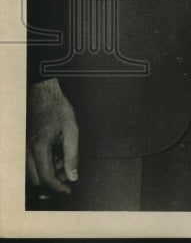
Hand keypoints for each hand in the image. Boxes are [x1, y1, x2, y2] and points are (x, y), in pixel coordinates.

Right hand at [26, 79, 78, 193]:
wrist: (45, 94)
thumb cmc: (58, 109)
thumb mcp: (71, 131)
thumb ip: (72, 155)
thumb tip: (73, 175)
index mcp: (39, 148)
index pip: (46, 178)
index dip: (58, 186)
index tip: (69, 189)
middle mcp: (28, 151)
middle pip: (37, 179)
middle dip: (53, 182)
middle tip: (68, 176)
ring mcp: (25, 148)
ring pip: (33, 172)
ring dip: (49, 173)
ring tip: (65, 162)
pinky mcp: (26, 145)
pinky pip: (32, 162)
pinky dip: (45, 164)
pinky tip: (57, 156)